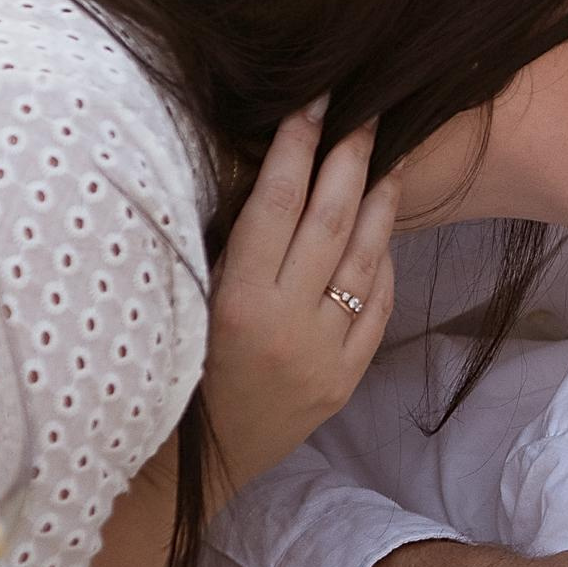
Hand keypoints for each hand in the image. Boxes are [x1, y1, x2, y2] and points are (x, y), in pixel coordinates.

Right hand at [205, 105, 399, 475]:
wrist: (199, 464)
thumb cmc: (178, 371)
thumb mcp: (189, 303)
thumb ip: (229, 247)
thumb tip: (269, 170)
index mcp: (236, 301)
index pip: (274, 204)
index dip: (296, 147)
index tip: (314, 102)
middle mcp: (286, 325)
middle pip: (330, 222)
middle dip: (350, 159)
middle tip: (368, 112)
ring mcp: (323, 354)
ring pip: (365, 260)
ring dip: (380, 202)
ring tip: (389, 158)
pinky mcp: (346, 378)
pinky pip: (377, 307)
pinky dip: (383, 263)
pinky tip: (384, 229)